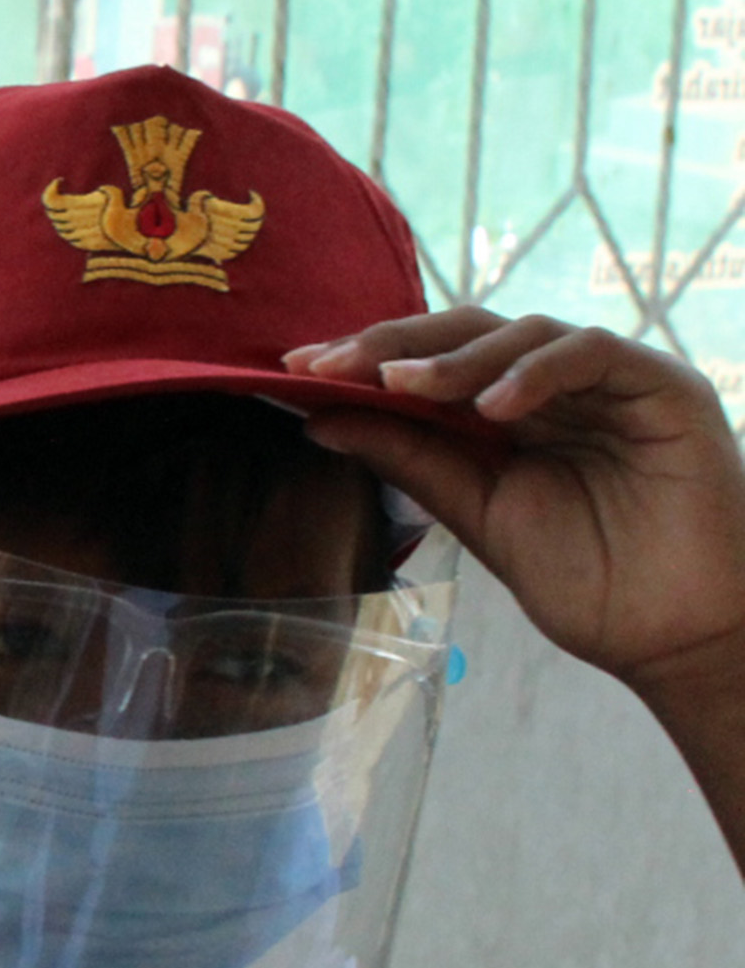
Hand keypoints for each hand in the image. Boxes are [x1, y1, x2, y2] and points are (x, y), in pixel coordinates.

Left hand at [294, 309, 744, 703]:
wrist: (673, 636)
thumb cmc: (587, 579)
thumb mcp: (478, 513)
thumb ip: (411, 460)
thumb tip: (318, 418)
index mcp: (510, 412)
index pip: (431, 363)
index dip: (366, 360)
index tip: (296, 369)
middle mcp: (557, 386)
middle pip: (467, 334)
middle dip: (392, 344)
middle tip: (329, 363)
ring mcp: (611, 382)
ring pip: (523, 331)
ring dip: (455, 357)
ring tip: (402, 384)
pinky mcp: (662, 386)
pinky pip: (591, 353)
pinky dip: (535, 370)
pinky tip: (490, 405)